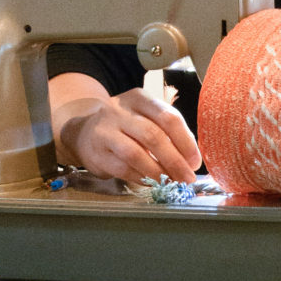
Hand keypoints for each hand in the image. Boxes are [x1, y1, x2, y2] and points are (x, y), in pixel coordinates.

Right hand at [50, 74, 201, 184]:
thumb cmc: (126, 126)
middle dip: (174, 160)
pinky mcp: (96, 153)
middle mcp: (120, 111)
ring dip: (158, 172)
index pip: (168, 117)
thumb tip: (192, 159)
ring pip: (136, 154)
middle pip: (153, 136)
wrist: (85, 132)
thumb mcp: (146, 117)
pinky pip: (123, 169)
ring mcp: (105, 131)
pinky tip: (153, 183)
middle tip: (187, 177)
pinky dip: (142, 178)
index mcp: (140, 98)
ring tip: (172, 182)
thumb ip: (168, 131)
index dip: (185, 141)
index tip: (195, 161)